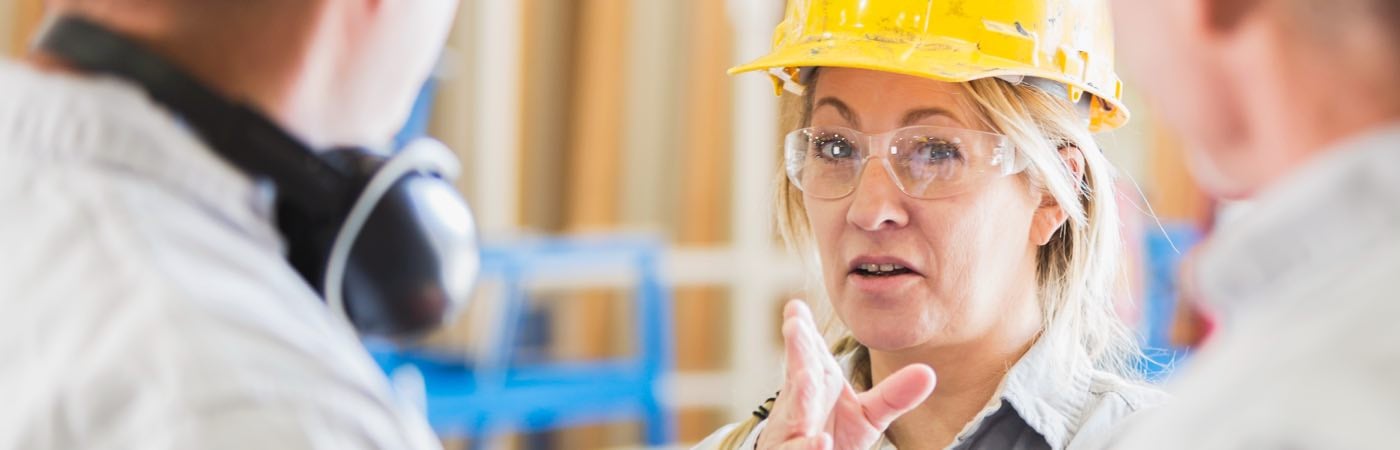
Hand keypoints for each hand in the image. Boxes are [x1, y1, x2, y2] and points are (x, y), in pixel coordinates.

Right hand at [756, 300, 936, 449]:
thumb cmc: (834, 434)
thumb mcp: (867, 415)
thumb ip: (894, 395)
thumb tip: (929, 372)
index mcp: (816, 384)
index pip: (810, 354)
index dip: (804, 332)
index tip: (798, 306)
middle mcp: (799, 404)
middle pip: (799, 374)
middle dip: (797, 351)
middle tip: (796, 325)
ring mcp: (792, 431)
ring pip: (794, 412)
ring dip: (800, 396)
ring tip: (807, 376)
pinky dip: (808, 447)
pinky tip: (822, 442)